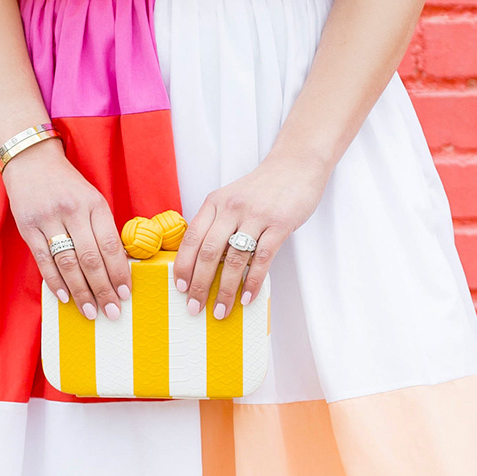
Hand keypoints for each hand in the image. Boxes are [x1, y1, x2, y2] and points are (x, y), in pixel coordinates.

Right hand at [3, 139, 130, 319]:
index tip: (126, 294)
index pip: (111, 245)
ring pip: (68, 263)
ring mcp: (48, 219)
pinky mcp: (27, 226)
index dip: (119, 273)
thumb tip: (116, 269)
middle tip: (112, 312)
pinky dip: (55, 282)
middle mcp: (72, 210)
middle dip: (103, 290)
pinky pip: (44, 261)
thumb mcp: (91, 199)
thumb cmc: (67, 186)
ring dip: (81, 292)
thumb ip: (102, 230)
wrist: (31, 160)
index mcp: (94, 204)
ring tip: (90, 312)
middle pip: (91, 259)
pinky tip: (66, 298)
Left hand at [173, 155, 327, 318]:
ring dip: (225, 290)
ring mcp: (256, 216)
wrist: (296, 164)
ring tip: (221, 311)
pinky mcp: (279, 224)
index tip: (180, 288)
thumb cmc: (263, 188)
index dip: (183, 266)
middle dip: (199, 285)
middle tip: (195, 308)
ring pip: (233, 260)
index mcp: (215, 202)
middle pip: (208, 253)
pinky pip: (262, 259)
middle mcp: (231, 208)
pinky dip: (253, 282)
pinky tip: (247, 298)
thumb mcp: (231, 199)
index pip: (191, 238)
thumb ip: (217, 224)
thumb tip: (203, 263)